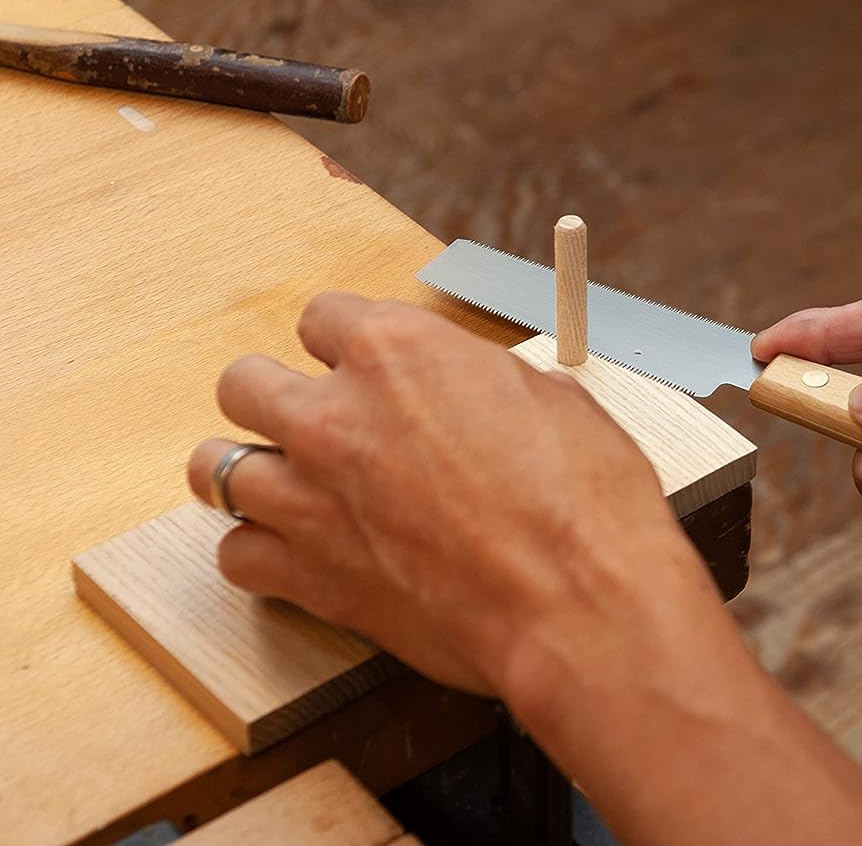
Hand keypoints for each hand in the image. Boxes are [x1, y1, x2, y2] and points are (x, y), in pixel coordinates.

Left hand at [187, 292, 720, 712]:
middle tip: (311, 424)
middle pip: (244, 383)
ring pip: (214, 467)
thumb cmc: (586, 505)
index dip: (343, 343)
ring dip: (251, 473)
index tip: (355, 366)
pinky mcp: (307, 575)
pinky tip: (296, 555)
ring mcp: (310, 496)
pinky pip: (236, 556)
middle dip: (273, 398)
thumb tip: (487, 394)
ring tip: (287, 488)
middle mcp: (337, 414)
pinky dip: (260, 554)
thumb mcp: (555, 403)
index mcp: (400, 352)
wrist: (577, 605)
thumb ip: (490, 386)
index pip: (321, 317)